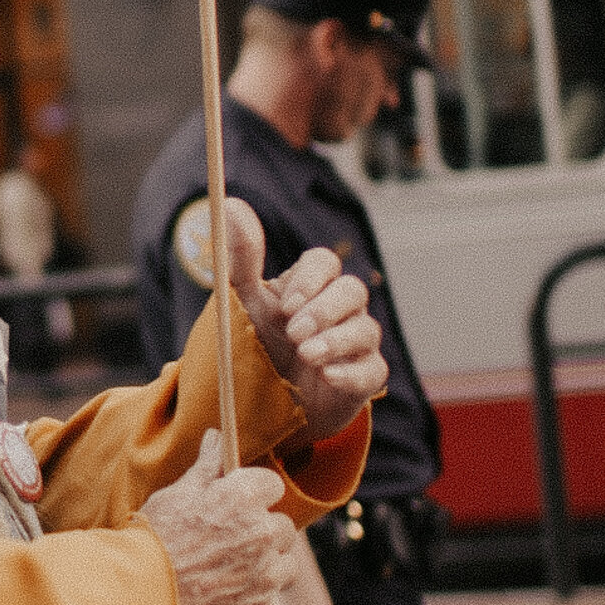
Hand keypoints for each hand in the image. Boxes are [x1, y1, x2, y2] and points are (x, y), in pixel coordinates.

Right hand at [138, 432, 296, 604]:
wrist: (141, 597)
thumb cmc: (154, 541)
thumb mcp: (176, 496)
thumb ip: (206, 467)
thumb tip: (217, 437)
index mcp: (244, 498)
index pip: (272, 486)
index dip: (255, 496)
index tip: (239, 506)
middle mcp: (263, 534)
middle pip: (283, 528)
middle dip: (262, 534)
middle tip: (229, 545)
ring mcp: (267, 576)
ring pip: (285, 567)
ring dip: (265, 569)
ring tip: (227, 576)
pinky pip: (270, 604)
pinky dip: (252, 604)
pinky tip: (223, 602)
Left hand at [222, 202, 386, 442]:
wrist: (265, 402)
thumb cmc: (259, 343)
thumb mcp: (244, 302)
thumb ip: (241, 257)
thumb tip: (231, 202)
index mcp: (311, 285)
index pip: (323, 263)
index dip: (309, 280)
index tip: (286, 304)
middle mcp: (340, 308)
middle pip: (351, 292)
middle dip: (323, 311)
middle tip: (294, 332)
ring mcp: (356, 342)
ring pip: (365, 329)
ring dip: (335, 341)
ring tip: (306, 355)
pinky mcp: (365, 377)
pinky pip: (372, 370)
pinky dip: (351, 373)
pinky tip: (329, 377)